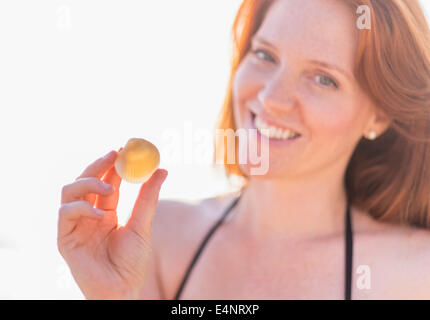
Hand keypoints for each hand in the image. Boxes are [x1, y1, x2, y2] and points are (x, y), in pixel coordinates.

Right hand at [57, 149, 167, 298]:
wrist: (122, 289)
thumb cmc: (132, 261)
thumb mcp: (143, 224)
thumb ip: (148, 197)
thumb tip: (162, 169)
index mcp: (106, 212)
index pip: (106, 182)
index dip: (112, 165)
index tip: (123, 149)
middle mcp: (89, 216)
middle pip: (86, 181)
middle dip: (98, 165)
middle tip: (114, 155)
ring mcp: (76, 226)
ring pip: (70, 191)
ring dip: (89, 183)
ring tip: (111, 189)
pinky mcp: (65, 238)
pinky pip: (65, 213)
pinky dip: (82, 208)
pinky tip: (101, 215)